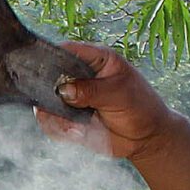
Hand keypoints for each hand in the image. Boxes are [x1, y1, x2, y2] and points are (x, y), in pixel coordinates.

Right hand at [36, 42, 179, 162]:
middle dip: (48, 92)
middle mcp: (81, 76)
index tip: (41, 69)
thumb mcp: (119, 95)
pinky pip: (52, 122)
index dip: (52, 56)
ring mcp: (73, 98)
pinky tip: (78, 133)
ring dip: (55, 116)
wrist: (147, 139)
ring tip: (76, 128)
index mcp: (97, 60)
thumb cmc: (141, 108)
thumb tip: (63, 90)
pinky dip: (59, 129)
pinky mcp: (70, 118)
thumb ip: (91, 90)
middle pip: (50, 76)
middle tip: (59, 105)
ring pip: (47, 102)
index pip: (68, 50)